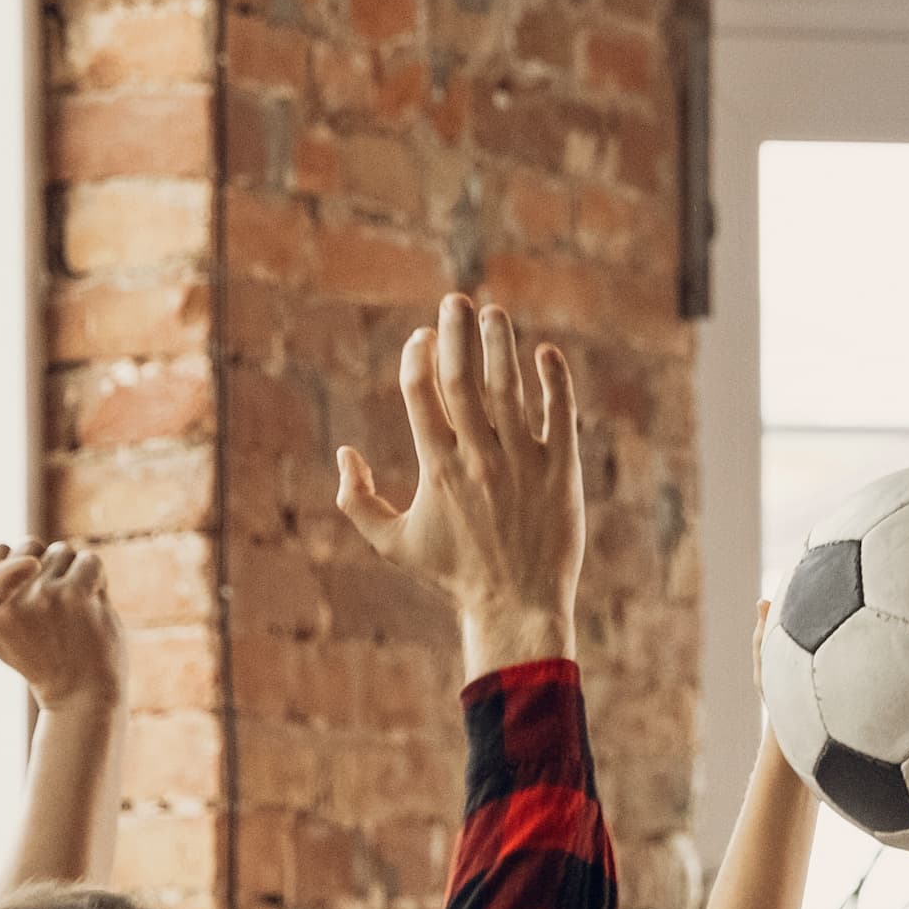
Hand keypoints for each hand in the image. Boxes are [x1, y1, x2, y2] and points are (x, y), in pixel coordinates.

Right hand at [0, 538, 120, 711]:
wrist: (80, 697)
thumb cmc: (41, 659)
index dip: (21, 568)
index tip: (32, 601)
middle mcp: (5, 599)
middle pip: (30, 546)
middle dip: (48, 566)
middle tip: (56, 609)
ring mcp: (40, 594)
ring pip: (62, 551)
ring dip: (74, 574)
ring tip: (74, 612)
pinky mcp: (74, 594)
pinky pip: (88, 559)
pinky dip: (98, 579)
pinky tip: (92, 607)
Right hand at [339, 293, 585, 677]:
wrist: (517, 607)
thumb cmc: (453, 576)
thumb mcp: (392, 543)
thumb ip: (357, 500)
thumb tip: (345, 454)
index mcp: (437, 467)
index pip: (422, 392)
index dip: (418, 355)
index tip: (422, 338)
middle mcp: (479, 458)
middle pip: (464, 377)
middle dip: (456, 331)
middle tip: (456, 300)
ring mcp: (523, 463)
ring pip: (510, 388)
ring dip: (501, 344)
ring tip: (494, 314)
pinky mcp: (562, 472)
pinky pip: (560, 415)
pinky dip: (554, 380)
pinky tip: (545, 353)